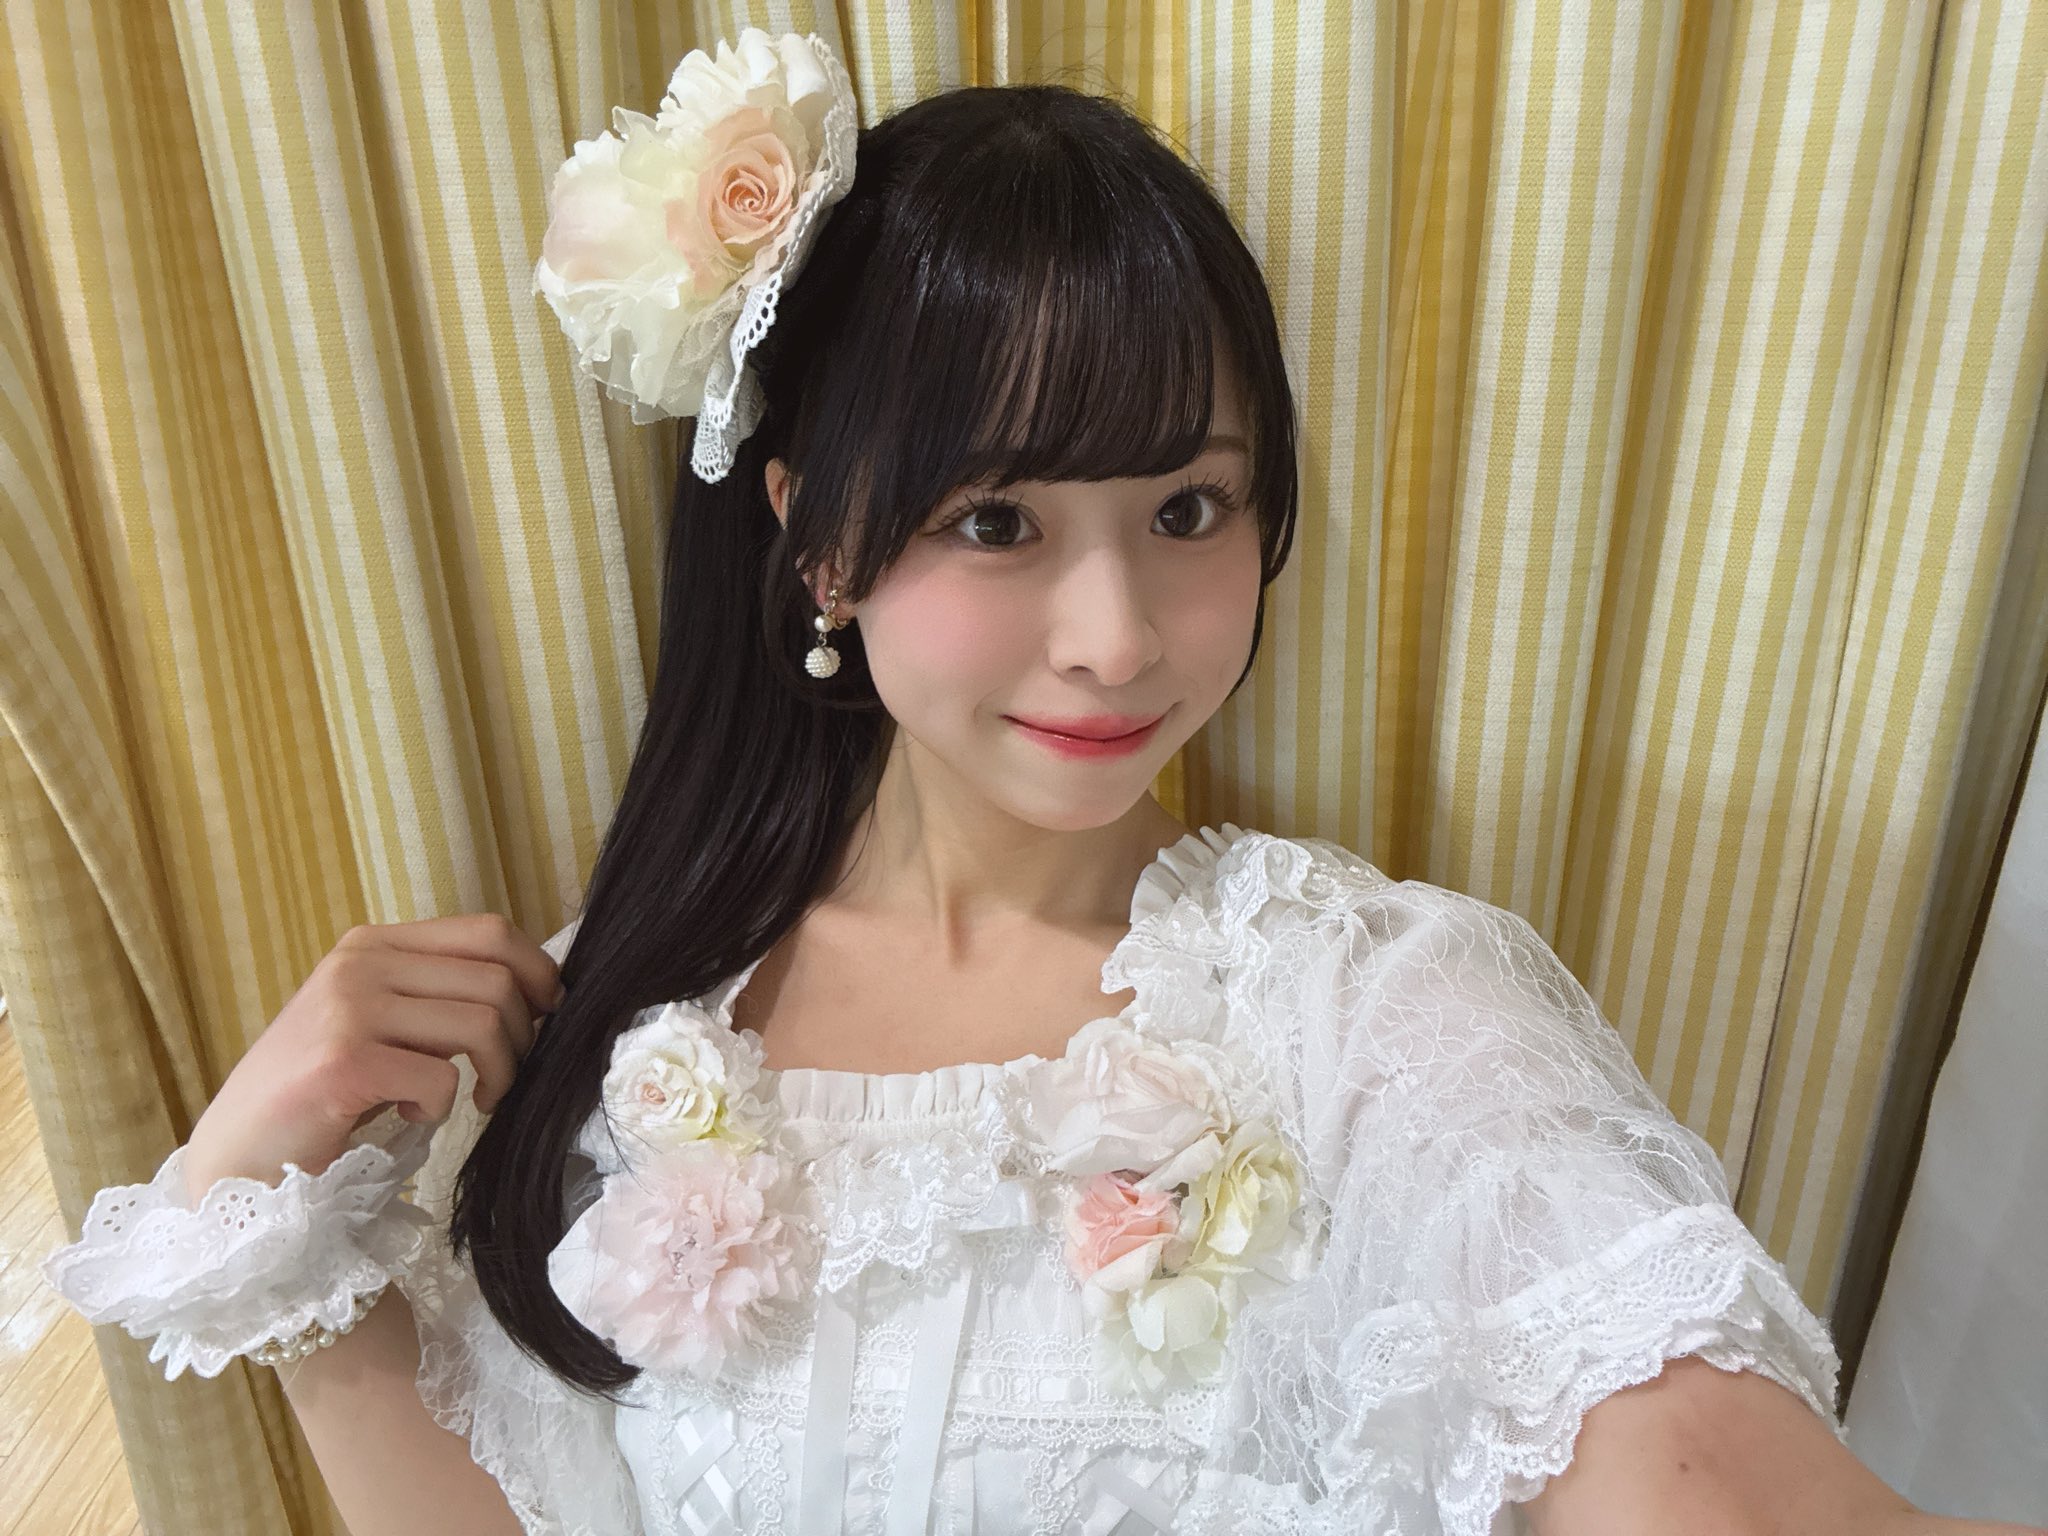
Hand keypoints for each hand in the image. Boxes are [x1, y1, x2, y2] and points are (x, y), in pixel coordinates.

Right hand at [181, 913, 564, 1203]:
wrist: (238, 1159)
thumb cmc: (323, 1097)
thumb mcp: (382, 1024)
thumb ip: (438, 998)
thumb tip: (537, 994)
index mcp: (374, 944)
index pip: (489, 931)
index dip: (537, 972)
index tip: (548, 1015)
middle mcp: (359, 963)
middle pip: (496, 978)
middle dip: (524, 1036)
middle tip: (504, 1078)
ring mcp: (347, 1008)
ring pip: (482, 1022)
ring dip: (498, 1073)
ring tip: (476, 1101)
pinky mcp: (342, 1062)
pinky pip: (442, 1079)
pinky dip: (443, 1109)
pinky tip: (412, 1118)